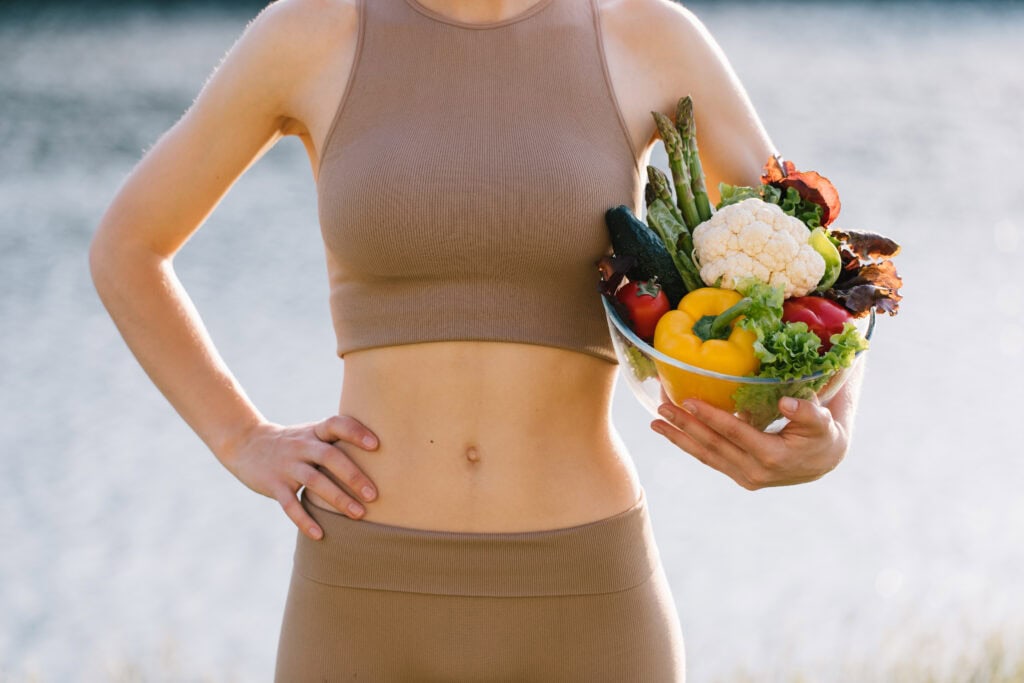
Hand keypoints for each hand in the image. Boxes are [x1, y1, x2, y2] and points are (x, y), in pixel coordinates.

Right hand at [222, 415, 379, 539]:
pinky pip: (290, 504)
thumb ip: (338, 441)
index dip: (356, 433)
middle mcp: (302, 446)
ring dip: (337, 499)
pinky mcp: (273, 484)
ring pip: (314, 481)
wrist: (246, 443)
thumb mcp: (313, 433)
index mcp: (315, 431)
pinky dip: (304, 520)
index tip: (377, 445)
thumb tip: (381, 455)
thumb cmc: (293, 442)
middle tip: (374, 495)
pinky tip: (319, 534)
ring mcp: (287, 465)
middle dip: (353, 475)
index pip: (337, 425)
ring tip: (358, 515)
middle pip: (330, 457)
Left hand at [650, 395, 847, 489]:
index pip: (734, 433)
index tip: (688, 401)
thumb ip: (807, 413)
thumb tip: (786, 402)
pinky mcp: (738, 476)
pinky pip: (709, 459)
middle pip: (713, 445)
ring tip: (656, 423)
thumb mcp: (822, 423)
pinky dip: (689, 445)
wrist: (823, 463)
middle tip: (661, 407)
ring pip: (705, 456)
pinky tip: (672, 432)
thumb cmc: (822, 436)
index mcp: (772, 457)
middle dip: (685, 425)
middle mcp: (754, 472)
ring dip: (679, 438)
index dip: (711, 417)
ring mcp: (744, 477)